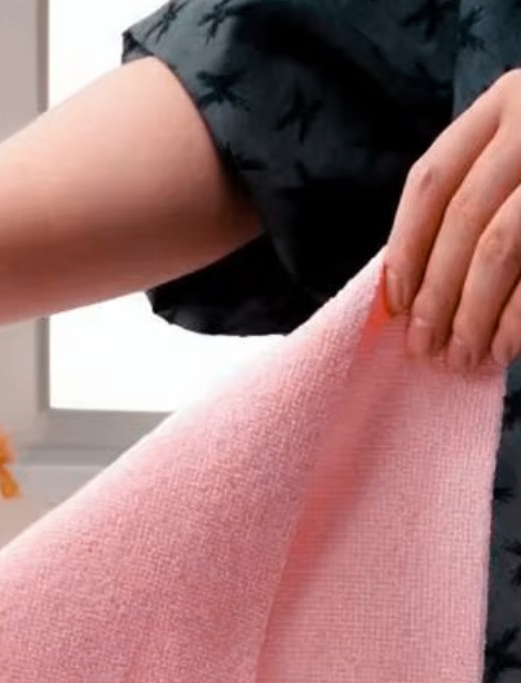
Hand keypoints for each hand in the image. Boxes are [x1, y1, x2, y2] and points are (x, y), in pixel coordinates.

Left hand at [386, 70, 520, 370]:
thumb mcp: (516, 153)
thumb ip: (470, 198)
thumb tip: (408, 290)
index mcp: (505, 103)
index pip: (431, 180)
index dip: (406, 247)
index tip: (396, 303)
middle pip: (463, 219)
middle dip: (436, 293)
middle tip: (424, 346)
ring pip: (499, 247)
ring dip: (473, 313)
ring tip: (462, 356)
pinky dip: (517, 317)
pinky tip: (505, 348)